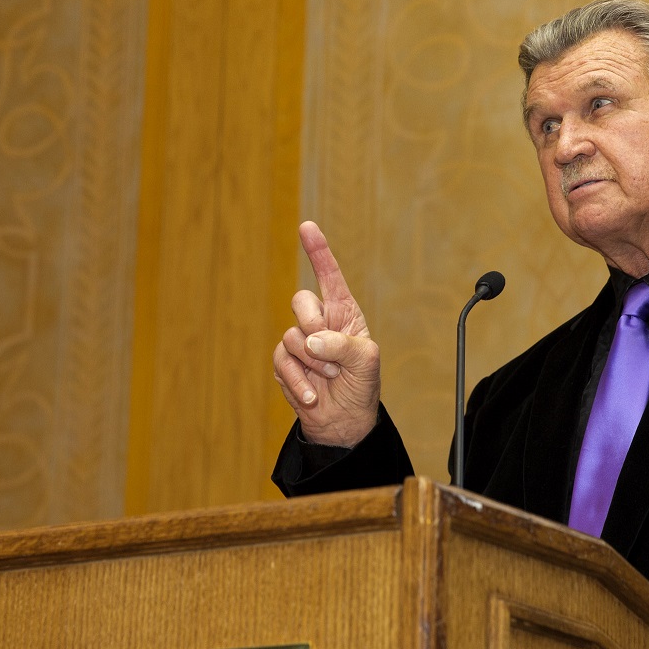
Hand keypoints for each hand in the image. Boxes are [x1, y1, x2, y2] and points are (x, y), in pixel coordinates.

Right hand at [272, 222, 380, 446]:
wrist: (344, 421)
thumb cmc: (361, 386)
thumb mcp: (366, 361)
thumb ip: (342, 344)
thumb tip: (311, 340)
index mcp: (343, 312)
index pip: (329, 275)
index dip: (318, 250)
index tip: (307, 227)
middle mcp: (319, 322)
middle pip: (301, 301)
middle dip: (313, 323)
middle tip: (329, 350)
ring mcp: (300, 342)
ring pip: (292, 336)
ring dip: (314, 362)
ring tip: (330, 377)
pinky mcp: (285, 363)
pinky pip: (282, 361)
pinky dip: (299, 380)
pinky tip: (313, 395)